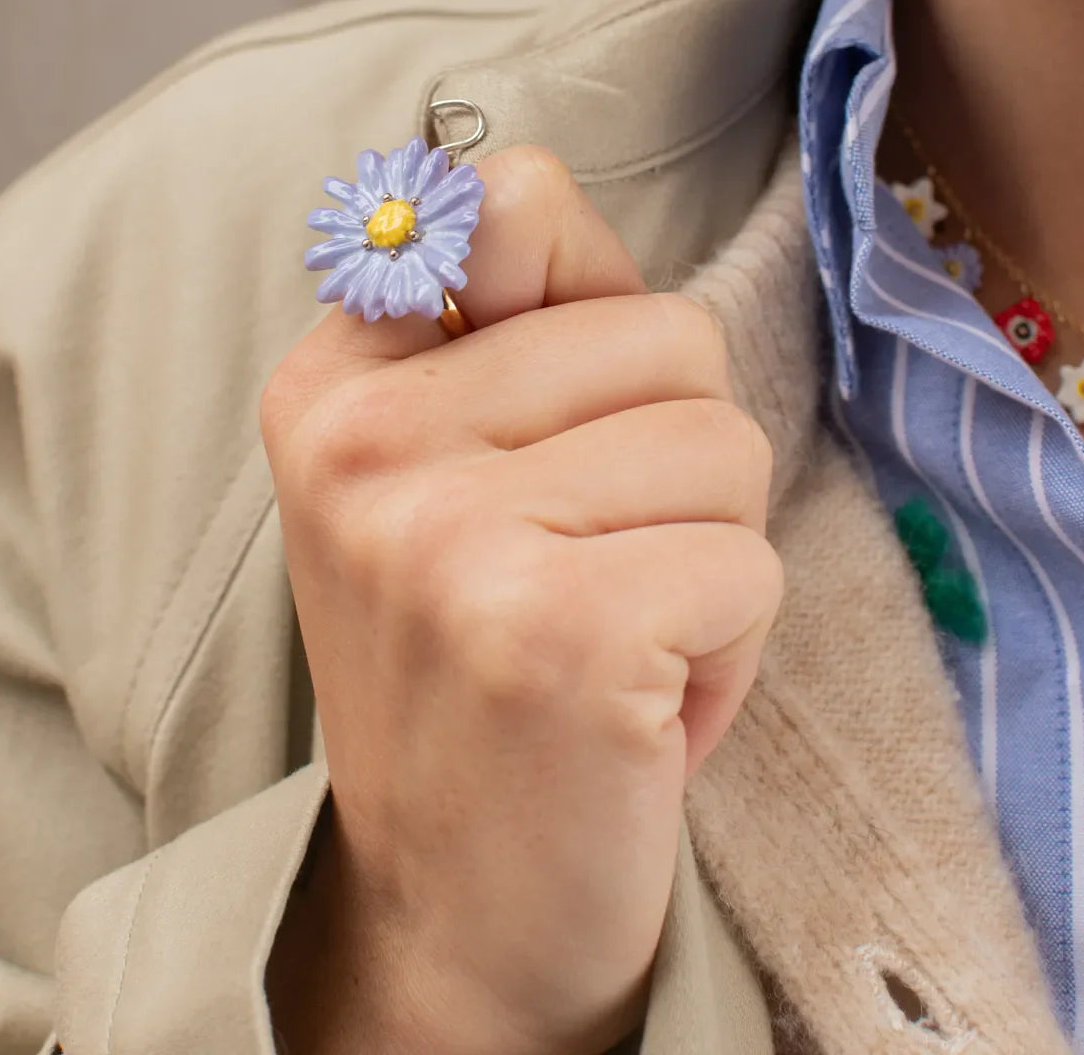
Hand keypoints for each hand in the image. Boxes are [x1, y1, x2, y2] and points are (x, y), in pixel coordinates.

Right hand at [260, 146, 781, 1054]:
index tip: (556, 431)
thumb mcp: (444, 472)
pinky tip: (637, 705)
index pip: (523, 199)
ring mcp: (445, 534)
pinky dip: (730, 647)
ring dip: (706, 556)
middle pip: (672, 334)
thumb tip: (524, 182)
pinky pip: (748, 561)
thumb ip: (504, 322)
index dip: (597, 311)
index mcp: (335, 379)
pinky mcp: (551, 629)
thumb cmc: (480, 663)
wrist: (453, 903)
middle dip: (677, 461)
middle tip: (590, 571)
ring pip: (724, 443)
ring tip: (612, 636)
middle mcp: (364, 441)